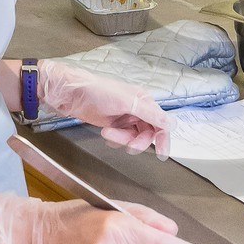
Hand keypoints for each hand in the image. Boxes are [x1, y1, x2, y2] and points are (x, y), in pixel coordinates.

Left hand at [36, 60, 169, 156]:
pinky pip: (123, 138)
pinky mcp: (114, 124)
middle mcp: (137, 108)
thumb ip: (150, 114)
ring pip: (134, 137)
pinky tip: (107, 135)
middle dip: (137, 141)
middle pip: (148, 132)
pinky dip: (117, 140)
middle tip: (128, 146)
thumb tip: (171, 124)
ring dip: (123, 139)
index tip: (161, 153)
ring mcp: (125, 117)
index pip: (160, 122)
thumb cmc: (97, 91)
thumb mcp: (126, 102)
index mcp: (143, 99)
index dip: (163, 138)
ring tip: (108, 134)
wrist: (72, 94)